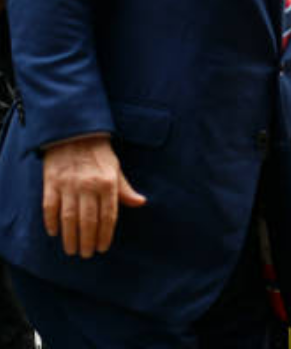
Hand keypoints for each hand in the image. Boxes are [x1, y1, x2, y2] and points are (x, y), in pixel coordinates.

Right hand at [42, 135, 146, 257]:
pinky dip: (51, 221)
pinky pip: (50, 206)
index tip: (103, 248)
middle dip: (88, 240)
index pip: (108, 216)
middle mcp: (88, 186)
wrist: (75, 134)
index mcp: (107, 183)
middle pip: (88, 220)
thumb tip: (141, 203)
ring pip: (68, 217)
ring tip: (72, 250)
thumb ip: (125, 189)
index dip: (105, 234)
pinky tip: (54, 233)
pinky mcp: (51, 182)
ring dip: (70, 236)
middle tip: (87, 254)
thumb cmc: (99, 154)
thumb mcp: (116, 169)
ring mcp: (68, 185)